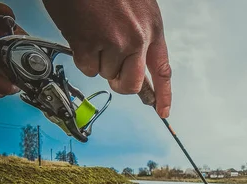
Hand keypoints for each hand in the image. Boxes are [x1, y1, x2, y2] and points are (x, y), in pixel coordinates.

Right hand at [42, 0, 171, 117]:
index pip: (163, 69)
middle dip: (121, 84)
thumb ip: (140, 36)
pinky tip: (83, 34)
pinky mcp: (88, 43)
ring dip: (98, 61)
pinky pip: (87, 68)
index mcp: (152, 28)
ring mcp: (113, 41)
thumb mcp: (136, 8)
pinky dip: (83, 57)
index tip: (163, 111)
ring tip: (95, 34)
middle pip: (132, 84)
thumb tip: (134, 66)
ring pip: (107, 75)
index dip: (164, 94)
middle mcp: (137, 38)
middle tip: (113, 75)